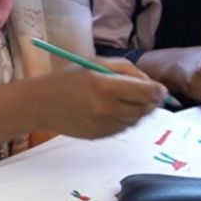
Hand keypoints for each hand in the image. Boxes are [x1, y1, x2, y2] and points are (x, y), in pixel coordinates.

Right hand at [35, 58, 166, 138]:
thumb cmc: (66, 79)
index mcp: (104, 86)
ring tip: (128, 100)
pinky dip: (126, 119)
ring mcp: (103, 126)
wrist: (39, 104)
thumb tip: (151, 83)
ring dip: (139, 111)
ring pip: (136, 120)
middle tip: (150, 94)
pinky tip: (114, 110)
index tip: (160, 88)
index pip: (146, 92)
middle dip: (152, 101)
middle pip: (145, 109)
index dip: (158, 90)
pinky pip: (123, 128)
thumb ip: (126, 70)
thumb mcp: (95, 63)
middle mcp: (106, 109)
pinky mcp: (99, 136)